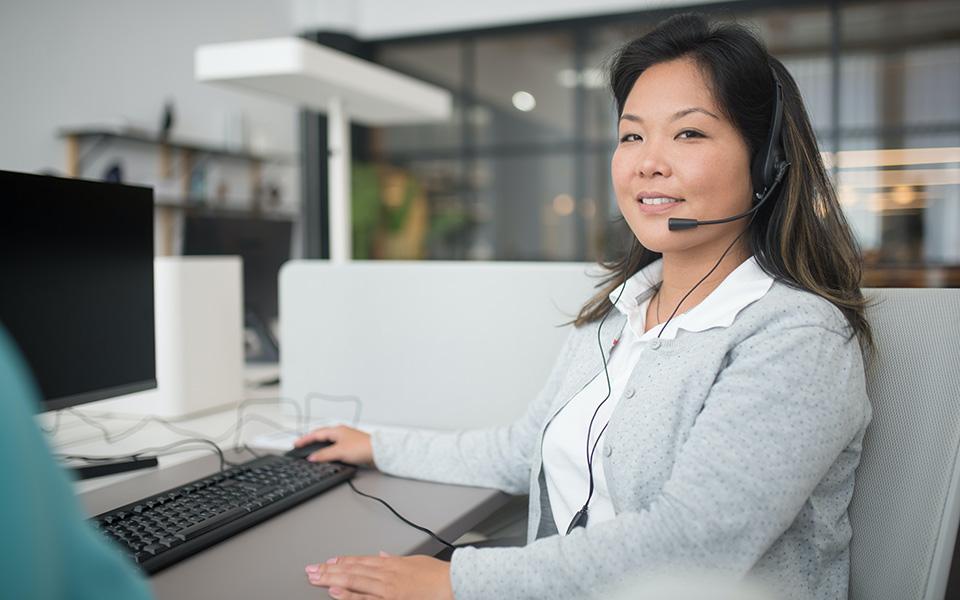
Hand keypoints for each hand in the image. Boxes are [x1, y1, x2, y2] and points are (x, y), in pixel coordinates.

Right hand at [294, 425, 373, 465]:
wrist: (379, 452)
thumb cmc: (362, 447)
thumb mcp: (339, 452)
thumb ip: (324, 455)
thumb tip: (312, 457)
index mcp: (337, 430)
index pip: (316, 433)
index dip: (305, 439)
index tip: (296, 443)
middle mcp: (341, 432)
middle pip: (322, 435)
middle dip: (311, 440)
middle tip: (301, 445)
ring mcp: (346, 439)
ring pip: (328, 441)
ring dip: (319, 445)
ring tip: (311, 450)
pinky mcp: (351, 446)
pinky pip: (335, 447)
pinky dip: (328, 450)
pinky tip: (328, 455)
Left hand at [305, 552, 452, 599]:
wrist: (452, 583)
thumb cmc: (438, 575)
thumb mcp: (415, 561)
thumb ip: (395, 560)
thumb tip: (382, 555)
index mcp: (391, 564)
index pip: (361, 561)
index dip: (342, 561)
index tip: (328, 561)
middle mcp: (385, 574)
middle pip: (352, 570)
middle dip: (330, 570)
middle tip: (311, 569)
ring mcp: (386, 589)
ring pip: (353, 582)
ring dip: (332, 579)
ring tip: (315, 578)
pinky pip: (365, 599)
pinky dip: (349, 595)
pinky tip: (334, 591)